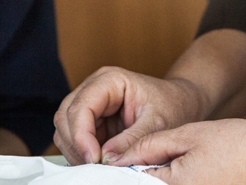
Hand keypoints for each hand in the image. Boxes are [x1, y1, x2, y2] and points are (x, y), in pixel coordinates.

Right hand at [53, 66, 208, 164]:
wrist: (180, 104)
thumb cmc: (171, 106)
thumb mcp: (157, 124)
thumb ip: (132, 140)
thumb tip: (106, 159)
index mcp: (109, 80)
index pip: (81, 106)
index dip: (81, 134)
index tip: (94, 159)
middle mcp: (94, 88)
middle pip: (65, 117)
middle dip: (76, 144)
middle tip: (95, 166)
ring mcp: (91, 104)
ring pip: (65, 129)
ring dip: (77, 151)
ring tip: (100, 165)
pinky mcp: (92, 121)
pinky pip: (75, 139)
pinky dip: (82, 153)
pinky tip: (99, 162)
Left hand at [114, 119, 245, 184]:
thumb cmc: (239, 144)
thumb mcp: (191, 135)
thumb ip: (151, 145)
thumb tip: (118, 156)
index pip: (130, 182)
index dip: (124, 167)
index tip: (120, 157)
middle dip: (139, 177)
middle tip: (150, 160)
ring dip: (156, 181)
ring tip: (174, 165)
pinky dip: (176, 184)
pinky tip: (186, 175)